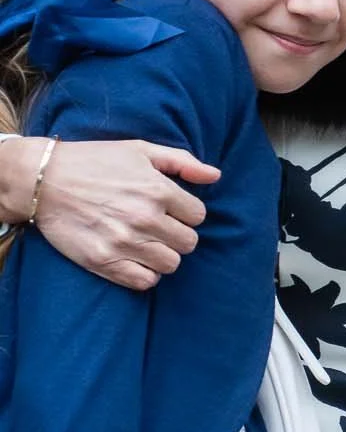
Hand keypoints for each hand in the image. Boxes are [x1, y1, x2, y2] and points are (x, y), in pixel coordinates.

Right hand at [3, 138, 218, 291]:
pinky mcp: (103, 261)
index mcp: (159, 190)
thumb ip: (182, 162)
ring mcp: (124, 242)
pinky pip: (144, 281)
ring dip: (163, 255)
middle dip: (178, 235)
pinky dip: (145, 274)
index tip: (172, 209)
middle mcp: (145, 218)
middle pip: (189, 243)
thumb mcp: (141, 150)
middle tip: (160, 227)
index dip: (187, 213)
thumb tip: (215, 176)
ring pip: (171, 264)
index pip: (199, 216)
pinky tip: (135, 259)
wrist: (44, 180)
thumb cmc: (96, 161)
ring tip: (147, 243)